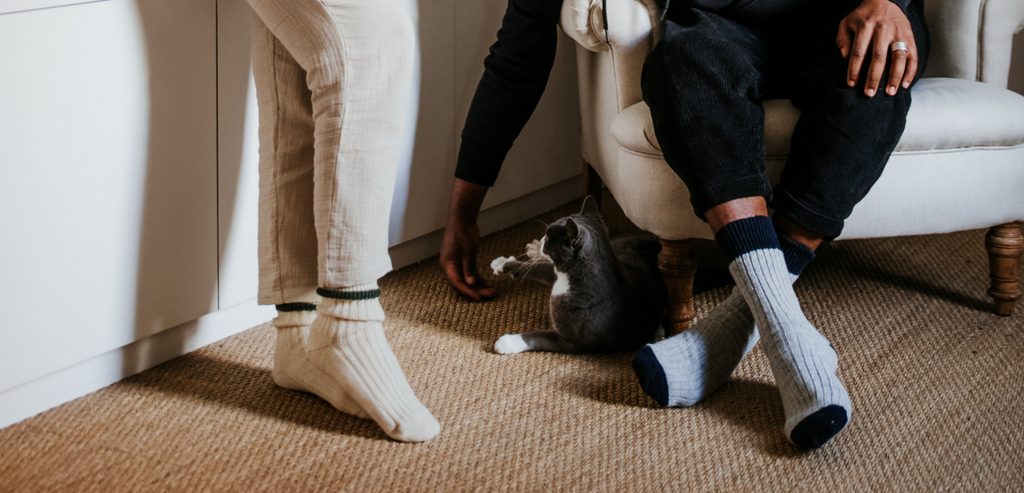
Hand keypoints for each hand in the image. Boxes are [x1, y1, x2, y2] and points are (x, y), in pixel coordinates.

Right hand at [440, 179, 495, 300]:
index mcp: (447, 265)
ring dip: (480, 286)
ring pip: (468, 279)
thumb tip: (471, 283)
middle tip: (490, 295)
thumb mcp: (468, 251)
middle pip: (463, 284)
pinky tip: (490, 283)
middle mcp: (450, 267)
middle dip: (477, 290)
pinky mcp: (464, 261)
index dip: (468, 292)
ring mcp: (457, 264)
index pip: (457, 283)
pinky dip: (479, 278)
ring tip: (492, 291)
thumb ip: (469, 268)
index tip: (479, 297)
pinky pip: (471, 273)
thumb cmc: (462, 233)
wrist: (462, 219)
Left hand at [836, 0, 917, 96]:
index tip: (851, 84)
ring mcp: (899, 33)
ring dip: (895, 77)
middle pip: (879, 57)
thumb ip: (842, 40)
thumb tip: (845, 57)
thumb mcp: (846, 23)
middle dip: (874, 77)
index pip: (859, 52)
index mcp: (866, 26)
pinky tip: (905, 84)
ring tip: (890, 92)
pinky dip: (911, 71)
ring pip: (899, 57)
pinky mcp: (910, 36)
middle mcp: (884, 29)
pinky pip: (913, 56)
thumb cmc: (862, 17)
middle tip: (869, 93)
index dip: (854, 69)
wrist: (885, 1)